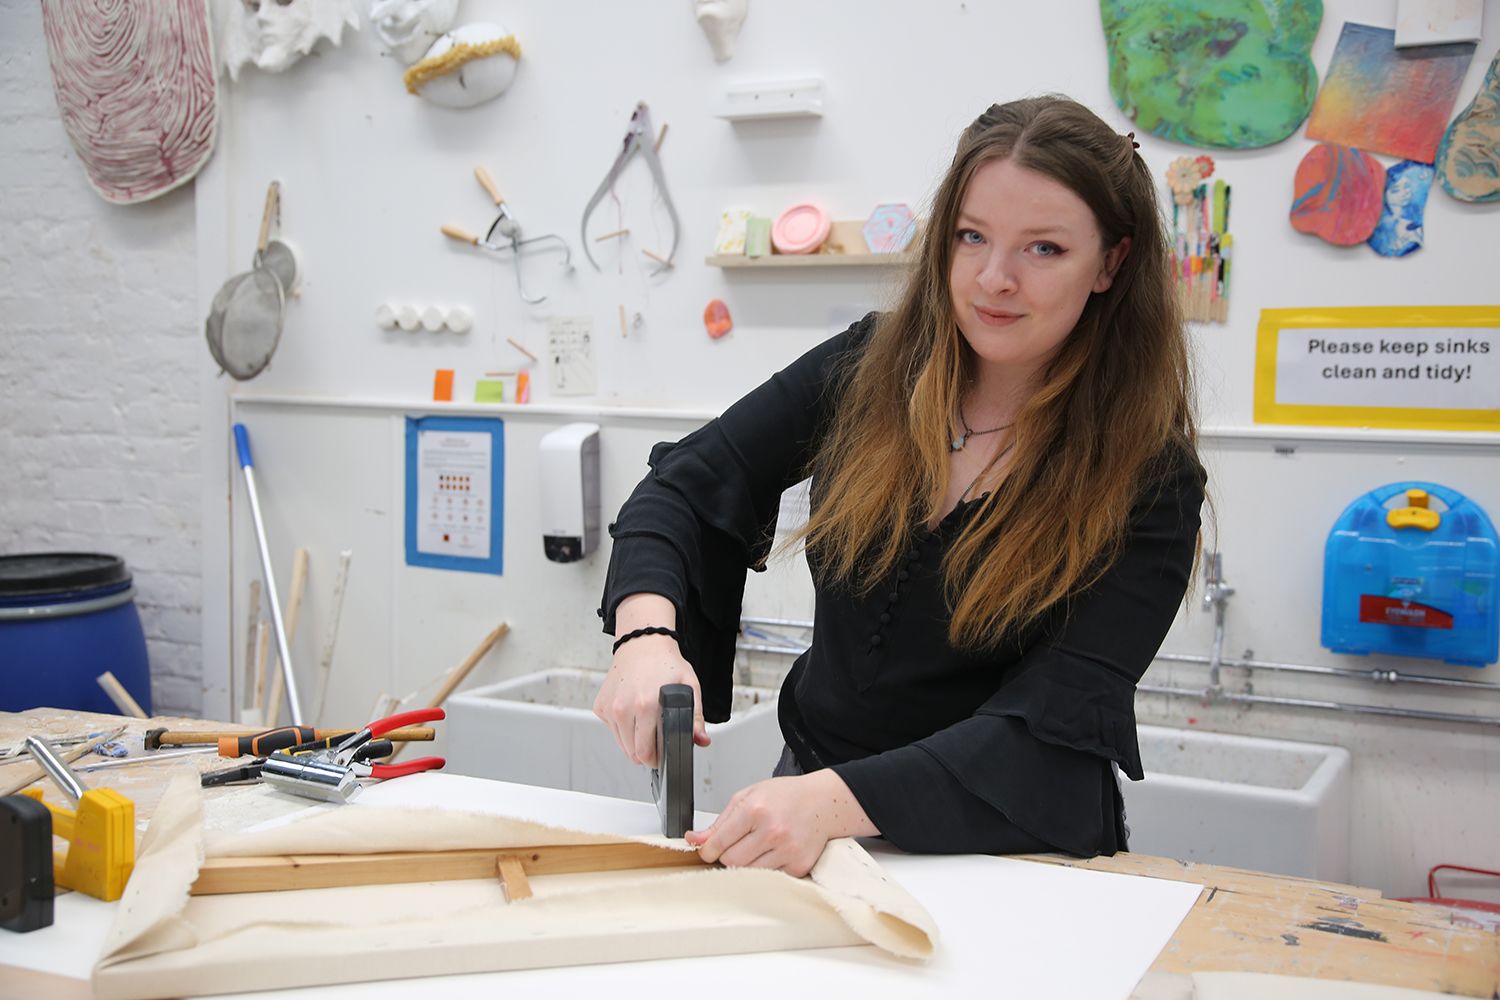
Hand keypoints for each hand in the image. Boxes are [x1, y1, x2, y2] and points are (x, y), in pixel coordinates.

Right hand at [593, 634, 708, 767]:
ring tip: (646, 723)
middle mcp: (623, 707)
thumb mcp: (689, 687)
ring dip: (634, 742)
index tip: (662, 754)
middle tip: (657, 740)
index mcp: (646, 705)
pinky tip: (633, 712)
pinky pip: (613, 730)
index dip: (657, 759)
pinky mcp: (601, 707)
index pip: (645, 752)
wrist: (642, 644)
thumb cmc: (665, 664)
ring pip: (621, 744)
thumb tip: (701, 740)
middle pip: (632, 753)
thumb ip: (696, 718)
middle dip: (646, 753)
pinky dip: (623, 728)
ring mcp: (610, 708)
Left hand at [685, 770, 877, 877]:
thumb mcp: (748, 797)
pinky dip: (766, 869)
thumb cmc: (786, 796)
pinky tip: (773, 853)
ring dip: (746, 864)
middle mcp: (772, 831)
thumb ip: (720, 822)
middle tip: (736, 845)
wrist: (824, 802)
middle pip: (731, 862)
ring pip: (748, 873)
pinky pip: (770, 878)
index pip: (719, 843)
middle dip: (727, 856)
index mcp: (755, 810)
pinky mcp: (799, 866)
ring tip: (755, 847)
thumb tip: (695, 840)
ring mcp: (787, 850)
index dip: (708, 850)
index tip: (709, 851)